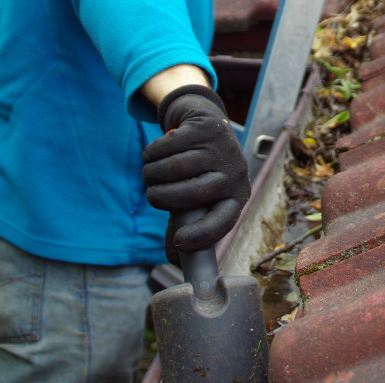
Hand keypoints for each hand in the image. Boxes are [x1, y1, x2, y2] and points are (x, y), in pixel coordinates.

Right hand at [142, 85, 249, 263]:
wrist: (206, 123)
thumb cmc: (199, 170)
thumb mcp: (198, 197)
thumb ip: (185, 223)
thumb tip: (173, 261)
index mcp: (236, 197)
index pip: (223, 221)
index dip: (202, 234)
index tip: (179, 240)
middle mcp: (234, 173)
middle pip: (192, 194)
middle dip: (162, 197)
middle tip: (151, 196)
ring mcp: (222, 148)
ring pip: (175, 168)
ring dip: (152, 174)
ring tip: (149, 174)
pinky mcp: (206, 127)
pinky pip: (168, 145)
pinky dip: (152, 152)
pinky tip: (153, 154)